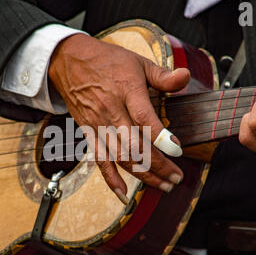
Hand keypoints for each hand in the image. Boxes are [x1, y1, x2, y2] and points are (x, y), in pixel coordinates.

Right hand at [48, 34, 189, 202]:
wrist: (69, 61)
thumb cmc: (107, 61)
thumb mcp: (138, 62)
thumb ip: (163, 75)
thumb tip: (185, 77)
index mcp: (126, 90)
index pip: (143, 118)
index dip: (160, 136)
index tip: (177, 149)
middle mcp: (111, 110)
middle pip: (135, 144)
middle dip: (158, 164)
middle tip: (177, 176)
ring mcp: (98, 124)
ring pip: (121, 156)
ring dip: (142, 174)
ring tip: (163, 185)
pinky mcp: (89, 133)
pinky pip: (100, 160)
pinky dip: (111, 178)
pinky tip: (123, 193)